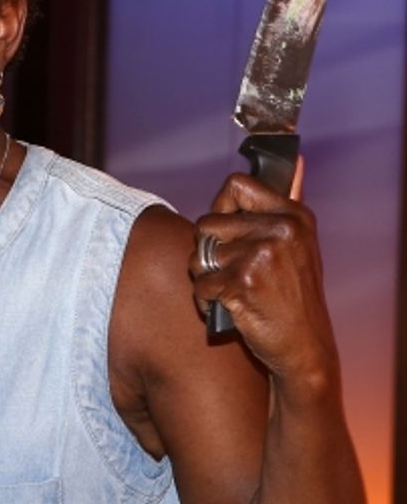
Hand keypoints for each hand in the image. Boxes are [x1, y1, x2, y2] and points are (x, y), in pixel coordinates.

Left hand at [190, 162, 337, 383]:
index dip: (221, 208)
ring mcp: (261, 256)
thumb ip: (287, 200)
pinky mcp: (242, 283)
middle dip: (209, 252)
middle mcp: (280, 230)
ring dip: (206, 279)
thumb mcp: (298, 242)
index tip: (230, 231)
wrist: (304, 346)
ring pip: (199, 256)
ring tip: (236, 292)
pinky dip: (207, 302)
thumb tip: (295, 157)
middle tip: (234, 273)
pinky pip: (200, 285)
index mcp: (293, 214)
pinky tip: (231, 309)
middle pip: (207, 224)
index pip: (235, 185)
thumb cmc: (292, 294)